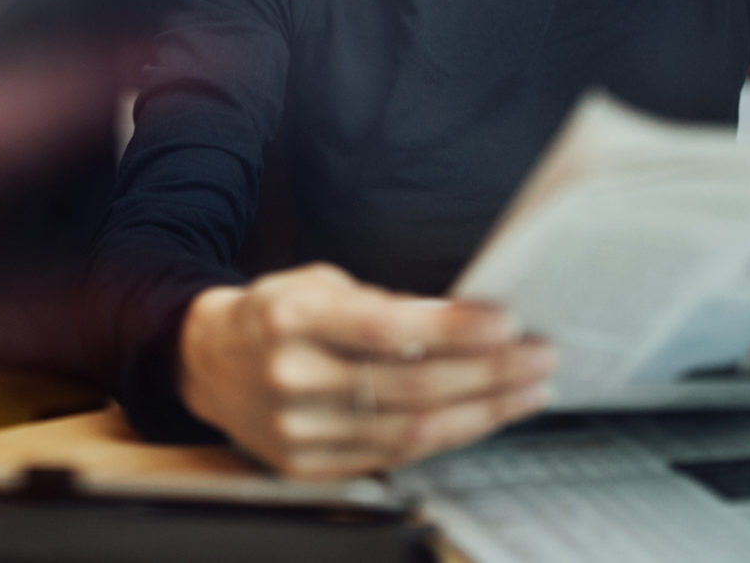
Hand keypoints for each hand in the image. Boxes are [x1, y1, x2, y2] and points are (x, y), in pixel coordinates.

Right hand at [177, 263, 554, 478]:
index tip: (506, 321)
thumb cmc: (278, 313)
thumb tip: (466, 320)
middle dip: (487, 374)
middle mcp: (290, 378)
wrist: (209, 362)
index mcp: (290, 318)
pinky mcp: (306, 466)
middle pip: (408, 386)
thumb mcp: (320, 283)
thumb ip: (384, 304)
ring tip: (528, 391)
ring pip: (409, 431)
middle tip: (539, 356)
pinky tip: (482, 417)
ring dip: (481, 412)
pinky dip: (446, 437)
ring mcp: (296, 431)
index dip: (451, 329)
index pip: (385, 329)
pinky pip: (392, 456)